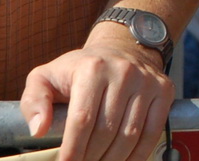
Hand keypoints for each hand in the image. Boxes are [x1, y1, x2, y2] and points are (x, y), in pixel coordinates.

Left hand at [20, 30, 172, 160]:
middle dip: (91, 158)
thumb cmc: (79, 69)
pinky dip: (137, 156)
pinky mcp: (164, 90)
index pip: (82, 120)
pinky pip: (152, 133)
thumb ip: (34, 101)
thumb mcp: (46, 76)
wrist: (122, 48)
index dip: (73, 150)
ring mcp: (146, 81)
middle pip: (106, 132)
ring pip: (129, 136)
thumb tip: (38, 129)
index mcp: (91, 68)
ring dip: (112, 160)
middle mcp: (123, 71)